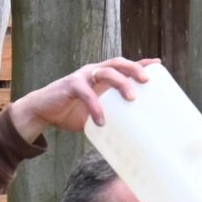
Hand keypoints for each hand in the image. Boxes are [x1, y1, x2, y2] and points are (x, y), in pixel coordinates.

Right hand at [7, 57, 155, 142]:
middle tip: (147, 81)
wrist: (43, 113)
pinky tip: (101, 122)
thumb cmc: (71, 113)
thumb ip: (110, 117)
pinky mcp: (70, 86)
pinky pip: (86, 94)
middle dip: (134, 69)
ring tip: (132, 98)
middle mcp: (94, 72)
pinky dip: (95, 107)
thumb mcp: (96, 114)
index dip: (140, 63)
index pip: (124, 66)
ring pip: (105, 71)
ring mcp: (82, 77)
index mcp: (102, 77)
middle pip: (118, 63)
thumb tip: (132, 138)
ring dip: (120, 82)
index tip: (158, 65)